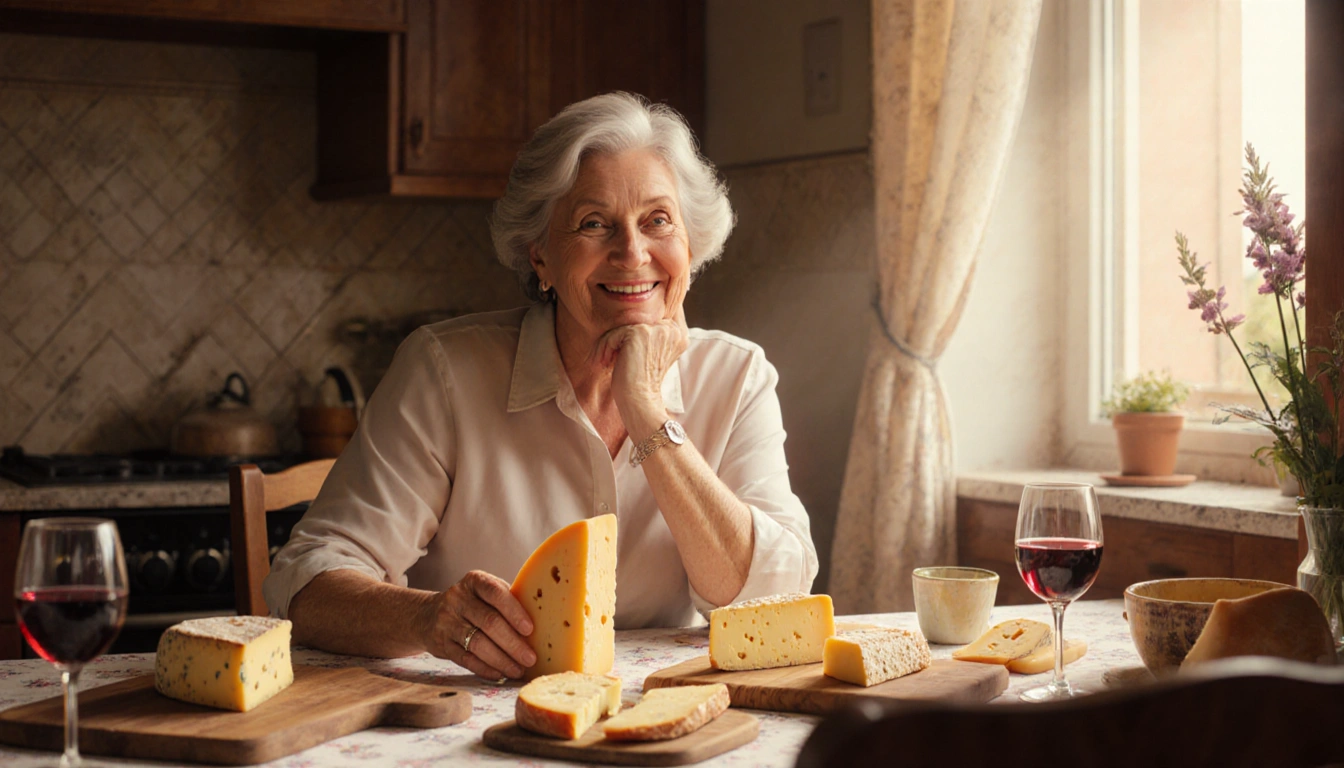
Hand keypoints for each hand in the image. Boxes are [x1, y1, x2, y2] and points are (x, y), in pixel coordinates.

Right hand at [421, 570, 535, 678]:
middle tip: (531, 658)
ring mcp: (447, 621)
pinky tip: (500, 674)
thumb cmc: (473, 603)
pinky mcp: (441, 644)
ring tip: (518, 670)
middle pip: (489, 622)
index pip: (495, 593)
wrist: (428, 614)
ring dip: (501, 660)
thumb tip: (546, 622)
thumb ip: (509, 601)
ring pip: (477, 644)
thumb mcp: (486, 593)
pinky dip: (485, 668)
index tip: (530, 629)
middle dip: (513, 643)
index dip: (514, 611)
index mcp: (474, 581)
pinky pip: (465, 659)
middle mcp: (458, 599)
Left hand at [597, 306, 688, 433]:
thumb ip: (651, 333)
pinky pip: (615, 333)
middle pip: (637, 318)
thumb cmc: (642, 381)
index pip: (654, 314)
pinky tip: (605, 362)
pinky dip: (605, 347)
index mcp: (679, 333)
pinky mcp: (641, 333)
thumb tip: (631, 319)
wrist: (639, 401)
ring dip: (609, 343)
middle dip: (618, 336)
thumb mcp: (653, 353)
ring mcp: (657, 329)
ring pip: (623, 326)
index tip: (620, 348)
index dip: (634, 326)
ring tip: (605, 360)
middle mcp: (671, 329)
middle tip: (608, 354)